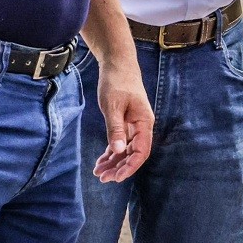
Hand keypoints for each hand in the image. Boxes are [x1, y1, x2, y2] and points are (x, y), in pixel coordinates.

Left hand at [93, 59, 154, 182]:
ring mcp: (133, 126)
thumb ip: (116, 129)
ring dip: (114, 162)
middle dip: (119, 167)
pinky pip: (120, 142)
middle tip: (103, 178)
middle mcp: (141, 127)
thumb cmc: (117, 82)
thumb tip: (118, 151)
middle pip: (133, 154)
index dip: (130, 166)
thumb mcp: (113, 106)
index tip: (116, 177)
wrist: (117, 64)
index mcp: (144, 123)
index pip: (141, 151)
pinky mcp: (125, 123)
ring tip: (99, 172)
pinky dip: (111, 152)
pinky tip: (101, 161)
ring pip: (126, 150)